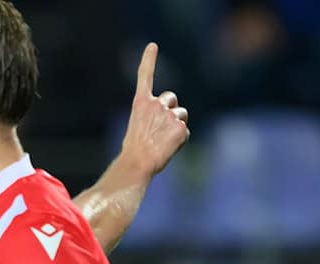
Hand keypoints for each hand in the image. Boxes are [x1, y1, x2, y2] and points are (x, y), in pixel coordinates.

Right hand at [120, 42, 189, 176]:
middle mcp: (156, 104)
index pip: (145, 76)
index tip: (152, 46)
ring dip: (176, 125)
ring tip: (162, 141)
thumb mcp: (137, 126)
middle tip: (160, 128)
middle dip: (171, 108)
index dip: (149, 60)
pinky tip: (168, 147)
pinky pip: (184, 131)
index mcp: (140, 103)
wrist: (138, 162)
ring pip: (181, 115)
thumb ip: (153, 116)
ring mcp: (169, 115)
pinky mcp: (180, 127)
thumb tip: (170, 120)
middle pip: (171, 99)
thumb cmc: (134, 149)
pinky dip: (179, 141)